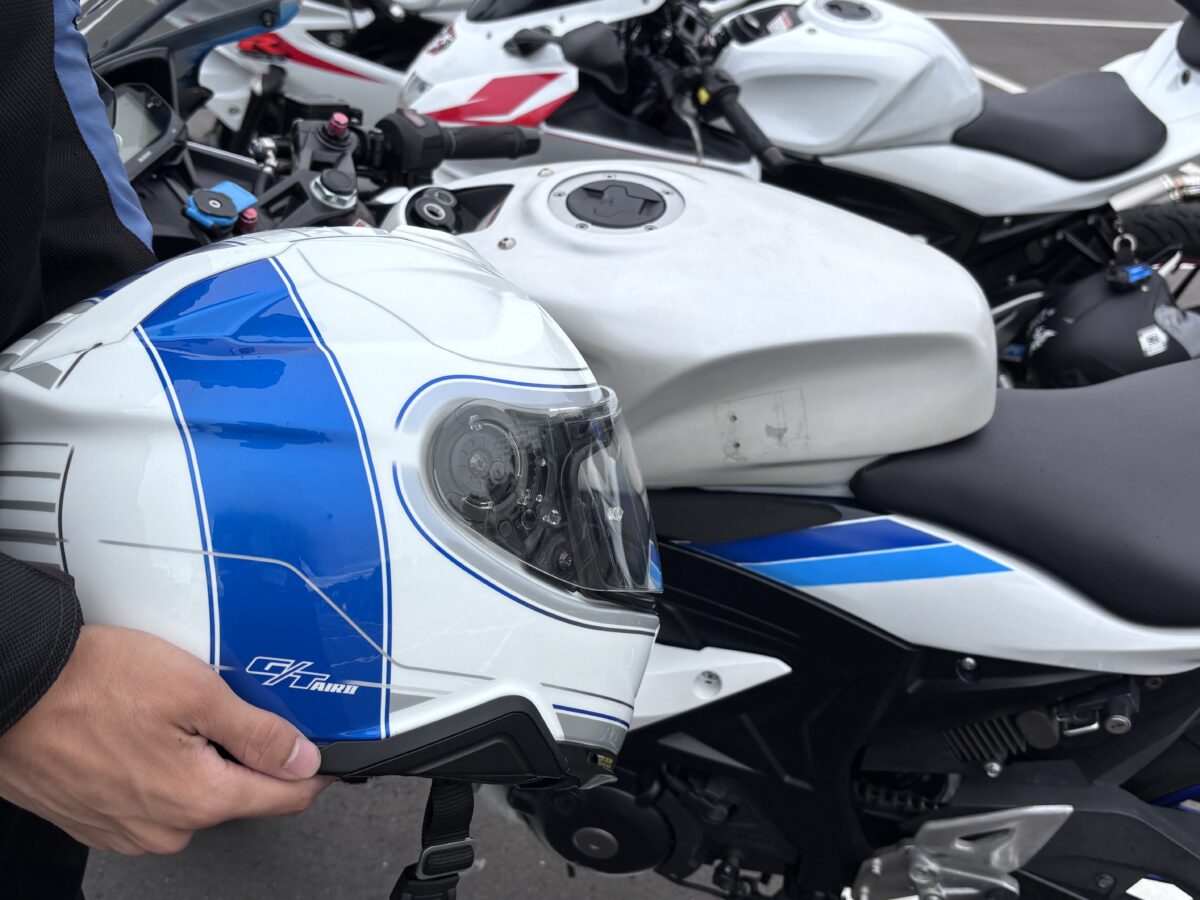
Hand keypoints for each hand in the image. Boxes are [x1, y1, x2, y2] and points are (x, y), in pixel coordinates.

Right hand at [0, 625, 333, 854]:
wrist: (9, 690)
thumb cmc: (88, 684)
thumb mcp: (194, 690)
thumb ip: (258, 732)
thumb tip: (305, 760)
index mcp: (200, 798)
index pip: (287, 797)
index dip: (313, 768)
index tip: (323, 750)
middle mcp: (166, 827)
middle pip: (241, 793)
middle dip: (250, 753)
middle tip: (237, 706)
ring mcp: (130, 828)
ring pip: (196, 794)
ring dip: (202, 758)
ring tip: (180, 712)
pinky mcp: (100, 819)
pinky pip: (154, 796)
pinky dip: (162, 766)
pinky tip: (145, 730)